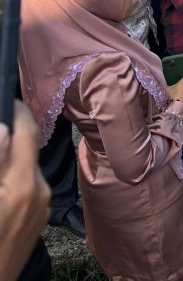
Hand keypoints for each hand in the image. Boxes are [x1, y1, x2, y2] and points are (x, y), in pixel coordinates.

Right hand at [0, 101, 50, 280]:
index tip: (9, 99)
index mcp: (23, 183)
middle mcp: (41, 191)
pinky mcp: (39, 219)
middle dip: (13, 134)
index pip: (28, 133)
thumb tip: (3, 129)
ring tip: (1, 149)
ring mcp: (42, 207)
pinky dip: (15, 177)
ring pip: (27, 168)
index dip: (19, 111)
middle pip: (28, 149)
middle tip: (2, 119)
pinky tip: (1, 181)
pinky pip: (28, 187)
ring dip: (12, 158)